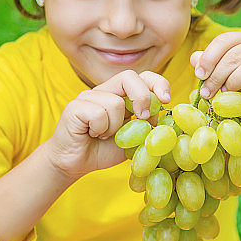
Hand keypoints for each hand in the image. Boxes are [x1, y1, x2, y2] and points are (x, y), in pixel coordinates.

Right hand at [45, 70, 170, 179]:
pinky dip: (100, 129)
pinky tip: (93, 135)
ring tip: (105, 135)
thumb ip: (147, 125)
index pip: (142, 76)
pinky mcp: (74, 107)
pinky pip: (98, 114)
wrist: (75, 164)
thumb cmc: (103, 149)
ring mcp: (88, 96)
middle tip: (141, 118)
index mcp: (120, 94)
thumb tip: (162, 113)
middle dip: (142, 97)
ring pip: (114, 103)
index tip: (166, 100)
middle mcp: (104, 90)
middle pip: (129, 77)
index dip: (157, 83)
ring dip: (115, 126)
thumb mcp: (133, 138)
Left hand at [190, 30, 240, 122]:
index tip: (198, 75)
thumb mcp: (226, 76)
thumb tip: (194, 58)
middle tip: (206, 93)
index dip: (209, 57)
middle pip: (235, 54)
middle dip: (216, 75)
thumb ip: (212, 66)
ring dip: (233, 83)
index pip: (225, 40)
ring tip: (225, 96)